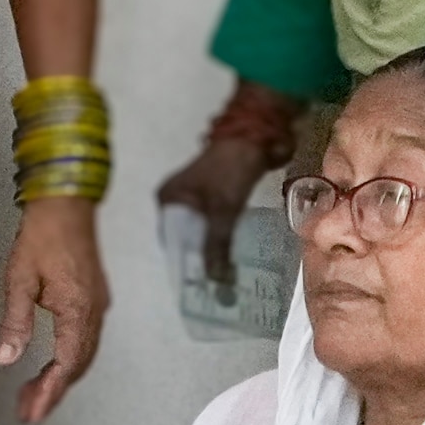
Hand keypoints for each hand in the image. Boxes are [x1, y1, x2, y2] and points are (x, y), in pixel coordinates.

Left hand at [0, 197, 109, 424]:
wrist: (67, 202)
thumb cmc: (40, 236)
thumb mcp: (20, 279)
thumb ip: (16, 322)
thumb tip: (7, 360)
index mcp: (77, 310)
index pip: (66, 364)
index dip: (49, 393)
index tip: (32, 414)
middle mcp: (94, 312)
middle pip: (78, 365)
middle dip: (53, 391)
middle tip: (28, 412)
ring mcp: (97, 305)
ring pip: (83, 354)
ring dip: (60, 377)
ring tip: (33, 394)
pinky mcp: (94, 297)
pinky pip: (85, 339)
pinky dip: (68, 358)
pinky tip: (49, 363)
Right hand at [153, 98, 292, 291]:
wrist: (256, 134)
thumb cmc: (231, 170)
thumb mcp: (222, 210)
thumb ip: (216, 247)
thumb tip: (217, 284)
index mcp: (168, 199)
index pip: (172, 242)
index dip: (185, 265)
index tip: (197, 290)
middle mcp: (177, 198)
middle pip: (187, 238)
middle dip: (200, 261)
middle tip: (215, 289)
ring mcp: (197, 195)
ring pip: (203, 231)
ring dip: (213, 250)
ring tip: (225, 277)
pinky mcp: (217, 193)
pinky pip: (216, 222)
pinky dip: (223, 237)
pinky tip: (233, 254)